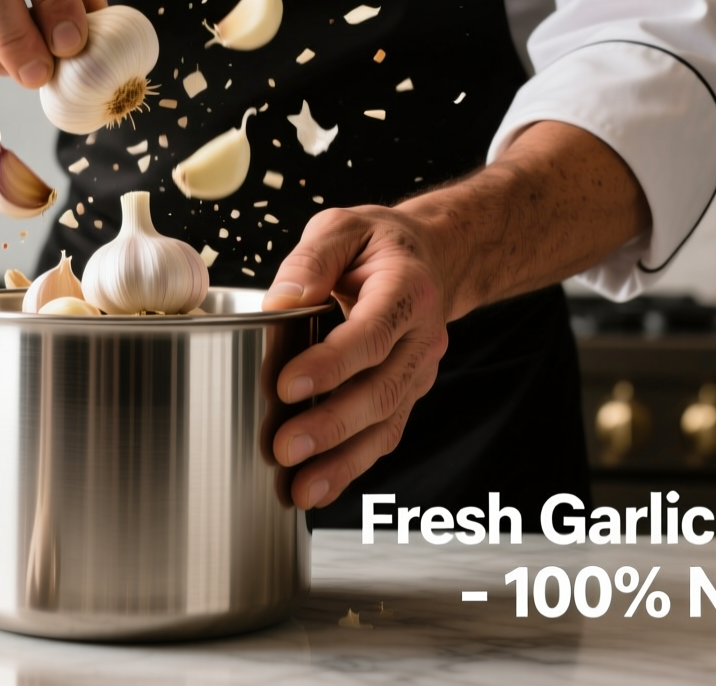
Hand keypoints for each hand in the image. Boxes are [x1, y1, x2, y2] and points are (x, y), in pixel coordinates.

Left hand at [261, 207, 453, 509]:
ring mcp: (419, 372)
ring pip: (386, 423)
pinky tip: (317, 488)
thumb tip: (282, 300)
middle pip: (381, 389)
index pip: (372, 332)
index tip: (287, 384)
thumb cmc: (379, 245)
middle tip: (284, 447)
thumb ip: (312, 258)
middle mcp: (421, 337)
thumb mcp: (343, 227)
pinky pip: (384, 434)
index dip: (332, 363)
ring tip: (299, 488)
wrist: (433, 259)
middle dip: (332, 424)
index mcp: (406, 289)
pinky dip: (351, 466)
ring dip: (342, 461)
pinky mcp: (407, 394)